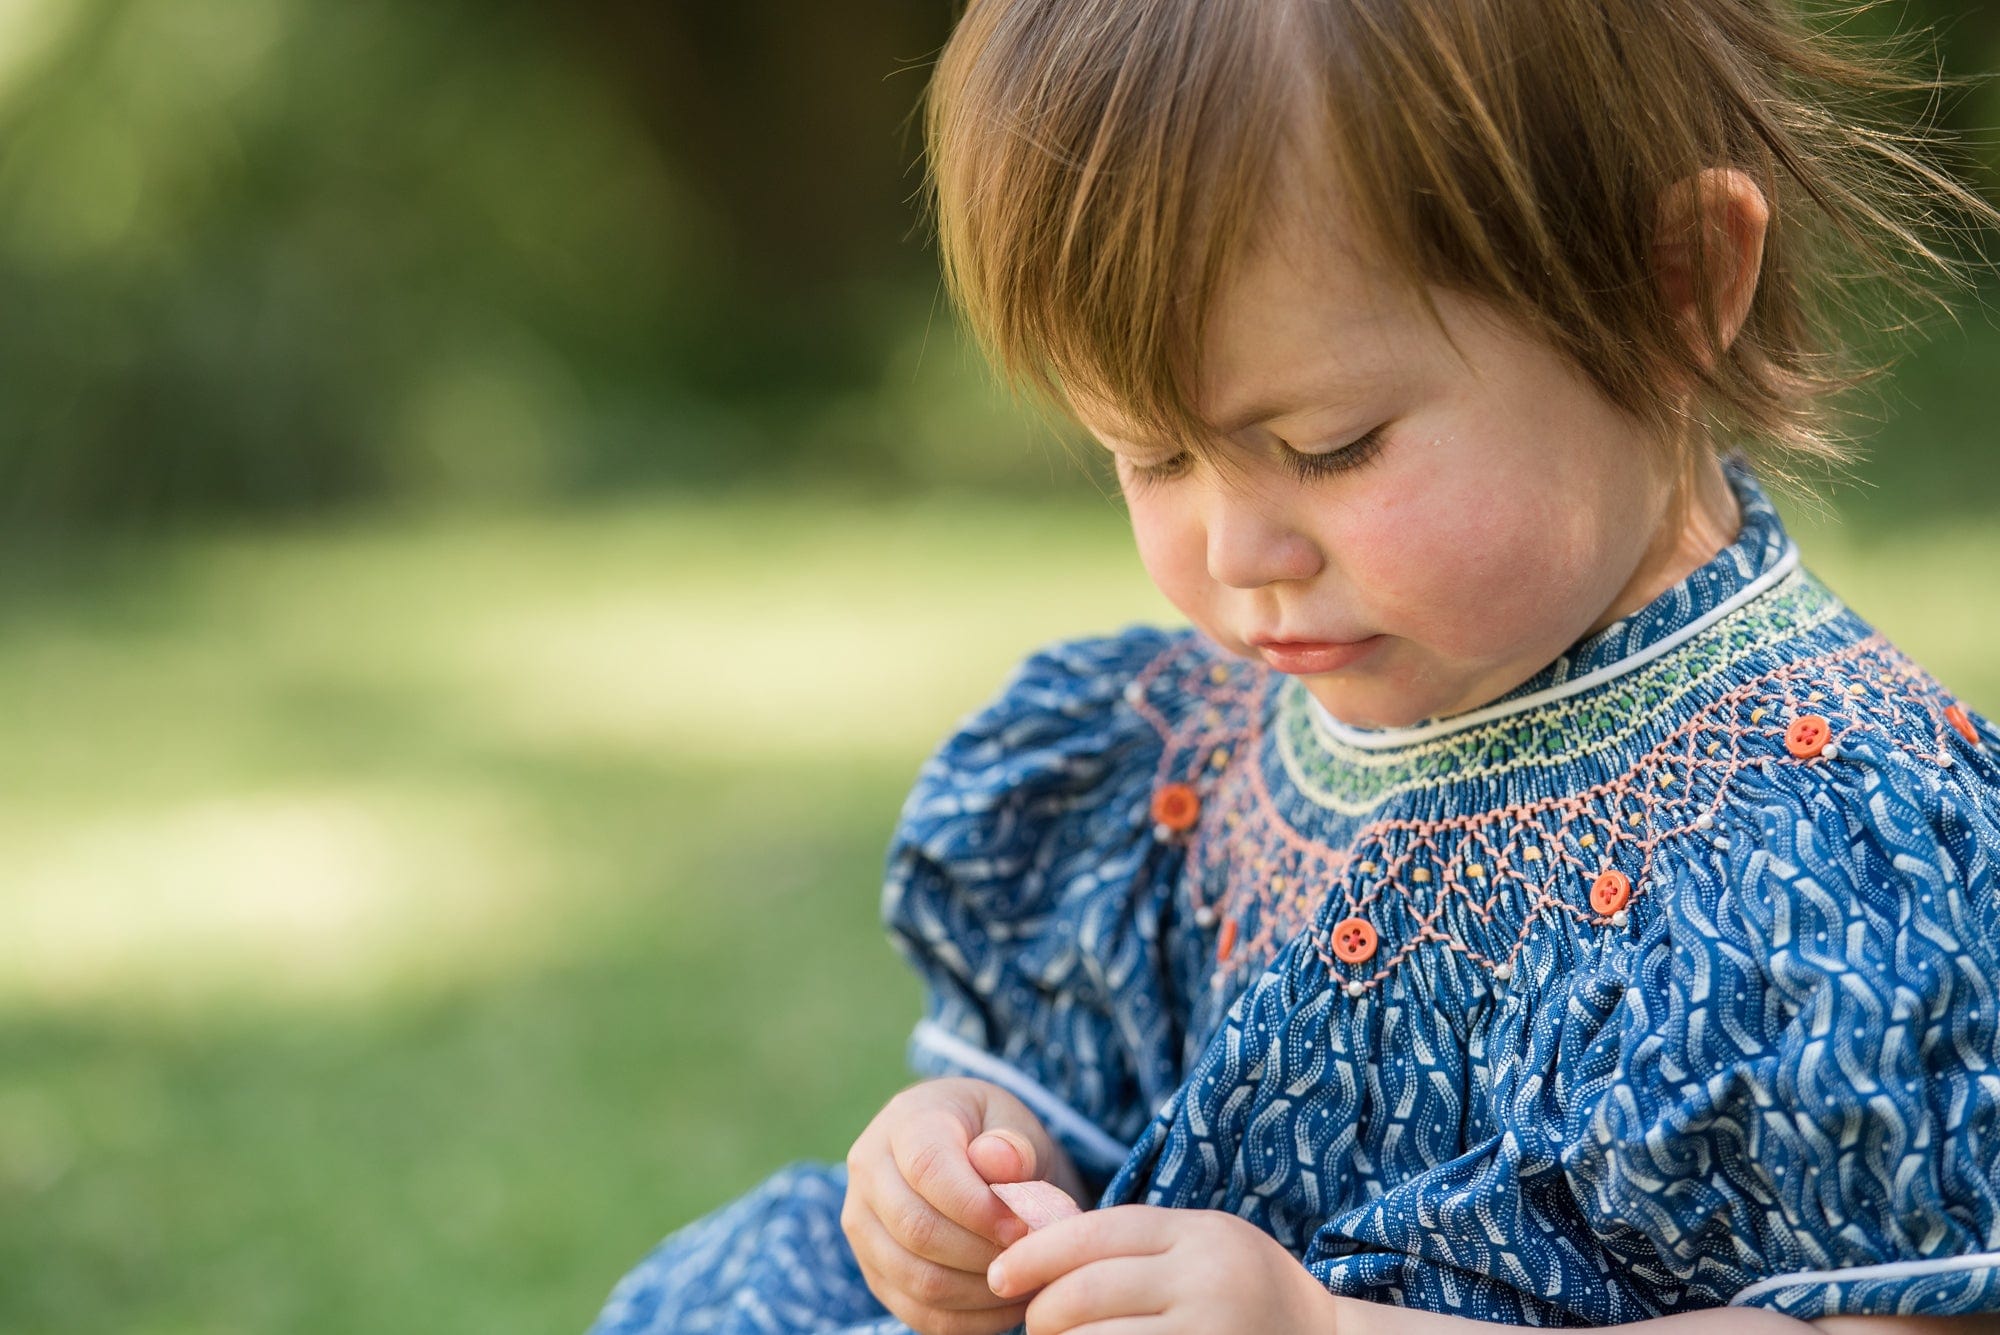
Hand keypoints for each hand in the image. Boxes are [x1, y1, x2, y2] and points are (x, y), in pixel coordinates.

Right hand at [843, 1076, 1090, 1334]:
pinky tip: (1006, 1304)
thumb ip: (1014, 1144)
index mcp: (904, 1121)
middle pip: (917, 1230)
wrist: (968, 1154)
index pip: (927, 1169)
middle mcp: (869, 1171)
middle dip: (982, 1254)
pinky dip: (969, 1319)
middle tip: (1030, 1259)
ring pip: (916, 1279)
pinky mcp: (875, 1271)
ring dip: (980, 1291)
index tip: (1023, 1227)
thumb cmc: (996, 1138)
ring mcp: (863, 1225)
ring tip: (1024, 1280)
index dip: (977, 1207)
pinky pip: (918, 1312)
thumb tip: (1001, 1161)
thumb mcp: (1014, 1125)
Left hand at [986, 1204, 1336, 1334]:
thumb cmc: (1242, 1289)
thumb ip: (1133, 1243)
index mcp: (1197, 1233)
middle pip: (1088, 1290)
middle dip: (1043, 1312)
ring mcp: (1210, 1332)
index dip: (1035, 1253)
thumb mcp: (1199, 1244)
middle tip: (1034, 1324)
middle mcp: (1205, 1279)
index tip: (1000, 1276)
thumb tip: (1031, 1242)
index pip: (1094, 1233)